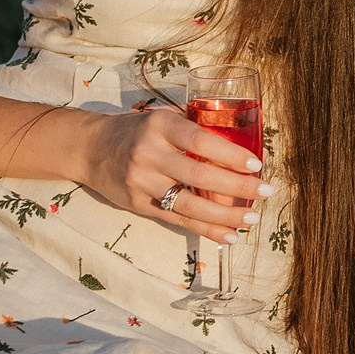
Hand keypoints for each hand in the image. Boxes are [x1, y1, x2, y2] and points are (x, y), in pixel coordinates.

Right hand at [75, 106, 267, 244]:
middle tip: (266, 192)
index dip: (231, 154)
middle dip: (237, 187)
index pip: (201, 140)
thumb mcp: (161, 118)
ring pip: (189, 204)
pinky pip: (177, 219)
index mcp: (160, 125)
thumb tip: (240, 139)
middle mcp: (149, 153)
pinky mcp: (138, 204)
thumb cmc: (136, 130)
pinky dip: (206, 229)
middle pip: (199, 175)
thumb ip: (193, 126)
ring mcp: (141, 181)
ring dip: (225, 215)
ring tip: (251, 218)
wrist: (89, 148)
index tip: (256, 164)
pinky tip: (229, 235)